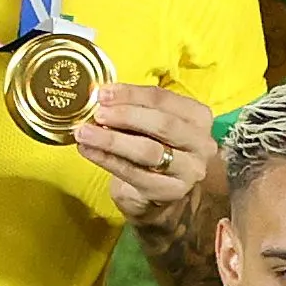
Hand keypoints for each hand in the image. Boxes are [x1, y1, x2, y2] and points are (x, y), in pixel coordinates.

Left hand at [75, 82, 222, 221]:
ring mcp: (188, 170)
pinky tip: (88, 151)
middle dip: (125, 116)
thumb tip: (101, 97)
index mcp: (198, 116)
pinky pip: (133, 173)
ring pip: (148, 151)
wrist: (162, 192)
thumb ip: (134, 108)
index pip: (163, 98)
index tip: (103, 94)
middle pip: (162, 124)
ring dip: (112, 140)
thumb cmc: (155, 147)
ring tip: (85, 134)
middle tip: (97, 114)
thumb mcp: (151, 122)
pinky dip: (106, 160)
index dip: (131, 94)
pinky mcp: (170, 191)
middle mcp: (200, 143)